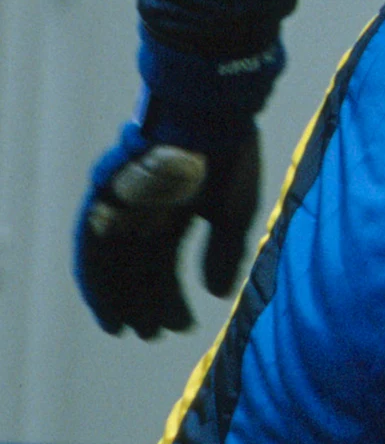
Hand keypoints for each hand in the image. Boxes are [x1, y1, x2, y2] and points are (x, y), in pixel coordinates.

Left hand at [77, 41, 281, 337]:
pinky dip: (96, 278)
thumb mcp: (235, 209)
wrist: (208, 108)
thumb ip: (224, 252)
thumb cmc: (229, 151)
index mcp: (175, 216)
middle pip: (136, 272)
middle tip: (152, 334)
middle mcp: (144, 216)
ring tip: (128, 328)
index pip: (164, 268)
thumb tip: (217, 294)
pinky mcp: (105, 199)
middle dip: (144, 305)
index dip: (170, 300)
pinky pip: (90, 246)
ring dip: (117, 299)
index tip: (181, 326)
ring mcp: (123, 208)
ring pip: (111, 265)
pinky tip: (108, 303)